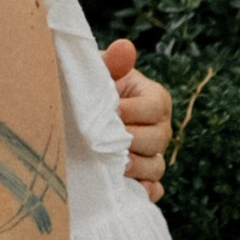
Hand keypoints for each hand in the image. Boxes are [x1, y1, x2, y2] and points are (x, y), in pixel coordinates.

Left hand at [104, 39, 168, 201]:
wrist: (78, 114)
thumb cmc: (93, 89)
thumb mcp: (100, 72)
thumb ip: (112, 62)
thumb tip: (125, 47)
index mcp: (155, 99)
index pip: (155, 108)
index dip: (132, 111)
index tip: (110, 111)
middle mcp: (160, 129)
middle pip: (157, 139)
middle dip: (130, 140)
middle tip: (104, 142)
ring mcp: (154, 156)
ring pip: (155, 167)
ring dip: (133, 167)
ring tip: (110, 164)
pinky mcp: (145, 179)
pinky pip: (153, 191)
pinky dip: (143, 192)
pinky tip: (124, 189)